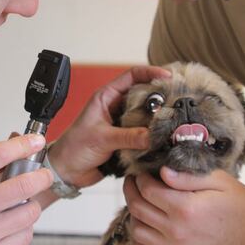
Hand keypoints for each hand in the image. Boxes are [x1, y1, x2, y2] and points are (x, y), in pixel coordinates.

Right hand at [0, 134, 52, 244]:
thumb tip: (16, 146)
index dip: (21, 145)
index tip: (36, 141)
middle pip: (21, 186)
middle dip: (41, 177)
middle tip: (44, 175)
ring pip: (28, 212)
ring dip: (32, 205)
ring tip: (23, 204)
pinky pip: (24, 237)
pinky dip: (24, 228)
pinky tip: (13, 226)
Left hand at [47, 66, 171, 187]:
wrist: (66, 172)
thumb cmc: (73, 148)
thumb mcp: (102, 139)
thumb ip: (128, 137)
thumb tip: (154, 135)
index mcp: (107, 97)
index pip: (132, 76)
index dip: (151, 73)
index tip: (168, 77)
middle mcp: (117, 108)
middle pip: (145, 96)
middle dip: (162, 98)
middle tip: (178, 103)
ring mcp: (123, 124)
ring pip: (147, 117)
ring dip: (159, 120)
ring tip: (175, 123)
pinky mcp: (127, 141)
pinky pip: (145, 135)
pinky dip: (155, 137)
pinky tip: (165, 140)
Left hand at [124, 167, 244, 244]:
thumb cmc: (238, 203)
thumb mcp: (217, 180)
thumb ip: (187, 176)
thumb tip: (162, 172)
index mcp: (184, 207)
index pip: (147, 190)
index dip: (140, 179)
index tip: (141, 173)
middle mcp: (176, 230)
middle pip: (138, 208)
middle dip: (130, 191)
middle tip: (132, 183)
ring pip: (138, 231)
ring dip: (133, 215)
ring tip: (139, 203)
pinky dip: (140, 244)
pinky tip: (145, 230)